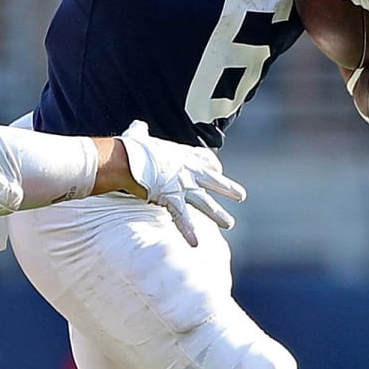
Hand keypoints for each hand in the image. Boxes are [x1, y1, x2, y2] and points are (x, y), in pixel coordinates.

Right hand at [117, 120, 246, 247]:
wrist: (127, 159)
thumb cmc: (132, 148)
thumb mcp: (139, 136)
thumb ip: (141, 131)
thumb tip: (138, 125)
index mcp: (182, 155)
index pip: (205, 159)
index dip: (212, 166)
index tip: (217, 170)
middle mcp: (188, 170)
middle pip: (214, 180)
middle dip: (228, 188)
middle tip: (242, 196)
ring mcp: (182, 185)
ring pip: (205, 202)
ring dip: (218, 214)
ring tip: (230, 223)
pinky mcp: (172, 198)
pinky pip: (182, 218)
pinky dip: (188, 231)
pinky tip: (195, 244)